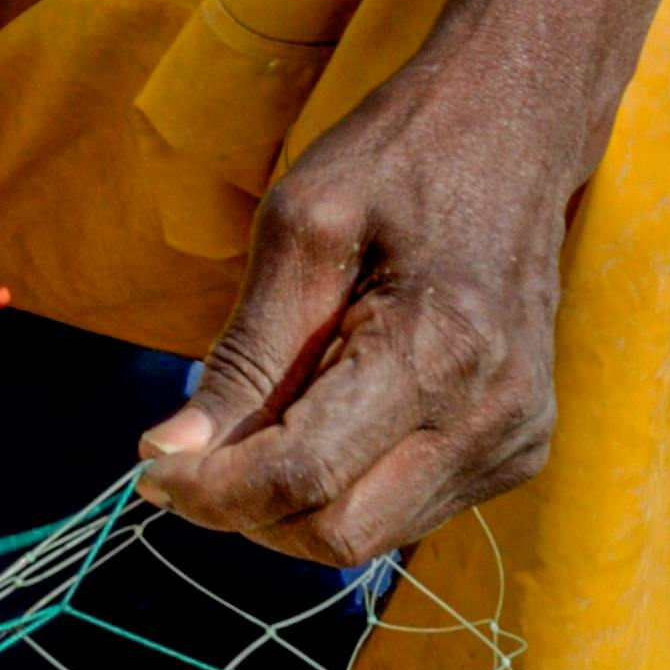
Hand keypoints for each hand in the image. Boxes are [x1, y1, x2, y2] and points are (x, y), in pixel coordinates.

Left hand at [131, 28, 577, 568]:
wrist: (516, 132)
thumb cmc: (399, 160)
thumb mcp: (297, 229)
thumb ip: (241, 355)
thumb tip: (168, 453)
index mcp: (438, 353)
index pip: (303, 476)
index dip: (212, 490)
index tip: (152, 467)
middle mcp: (490, 418)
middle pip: (335, 536)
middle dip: (247, 507)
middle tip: (198, 447)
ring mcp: (512, 442)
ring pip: (368, 537)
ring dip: (294, 499)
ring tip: (276, 405)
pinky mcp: (517, 452)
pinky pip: (406, 512)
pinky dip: (346, 483)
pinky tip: (334, 407)